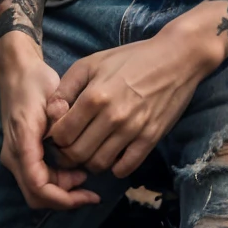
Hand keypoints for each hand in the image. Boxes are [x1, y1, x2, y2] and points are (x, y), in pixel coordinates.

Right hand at [0, 36, 98, 210]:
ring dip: (62, 191)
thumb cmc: (37, 83)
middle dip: (65, 199)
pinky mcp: (23, 155)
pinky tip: (76, 171)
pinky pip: (38, 179)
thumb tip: (68, 156)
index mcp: (21, 144)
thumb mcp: (53, 101)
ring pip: (38, 191)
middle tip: (92, 192)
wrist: (19, 72)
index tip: (90, 194)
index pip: (38, 186)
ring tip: (85, 176)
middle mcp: (14, 156)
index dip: (64, 198)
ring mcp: (16, 157)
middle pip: (37, 196)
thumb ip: (59, 127)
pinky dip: (58, 182)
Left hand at [45, 15, 221, 181]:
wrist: (176, 58)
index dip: (55, 138)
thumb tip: (51, 113)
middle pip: (77, 154)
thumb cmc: (130, 59)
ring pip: (99, 164)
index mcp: (93, 97)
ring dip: (90, 162)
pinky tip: (114, 156)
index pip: (61, 135)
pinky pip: (126, 167)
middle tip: (72, 148)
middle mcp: (112, 117)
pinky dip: (115, 168)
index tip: (60, 135)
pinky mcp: (151, 138)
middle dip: (68, 154)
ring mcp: (133, 129)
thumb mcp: (91, 63)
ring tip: (92, 151)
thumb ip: (65, 88)